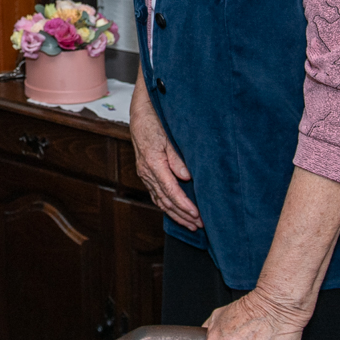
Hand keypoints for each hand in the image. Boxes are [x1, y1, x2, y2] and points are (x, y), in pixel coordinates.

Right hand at [129, 76, 199, 229]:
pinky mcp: (146, 173)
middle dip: (182, 215)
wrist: (140, 113)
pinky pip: (156, 195)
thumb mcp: (169, 137)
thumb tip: (186, 177)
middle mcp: (146, 172)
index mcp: (153, 164)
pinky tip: (176, 212)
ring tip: (191, 224)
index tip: (197, 215)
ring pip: (160, 201)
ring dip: (175, 214)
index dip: (184, 205)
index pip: (170, 191)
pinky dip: (167, 206)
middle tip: (199, 225)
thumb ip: (177, 158)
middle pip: (165, 201)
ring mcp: (145, 174)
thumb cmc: (156, 122)